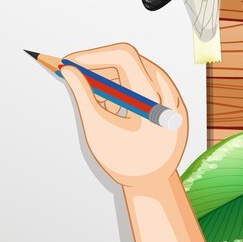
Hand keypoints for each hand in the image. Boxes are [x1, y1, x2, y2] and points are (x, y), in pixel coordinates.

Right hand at [61, 43, 187, 186]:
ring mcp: (173, 98)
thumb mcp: (97, 128)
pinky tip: (113, 108)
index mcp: (151, 98)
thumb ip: (82, 95)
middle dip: (98, 66)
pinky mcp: (172, 104)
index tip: (70, 63)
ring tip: (97, 101)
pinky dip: (125, 87)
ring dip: (111, 77)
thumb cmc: (125, 162)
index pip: (123, 56)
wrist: (153, 186)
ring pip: (137, 70)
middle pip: (130, 60)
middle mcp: (168, 93)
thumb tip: (69, 71)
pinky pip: (147, 82)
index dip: (93, 55)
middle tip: (75, 77)